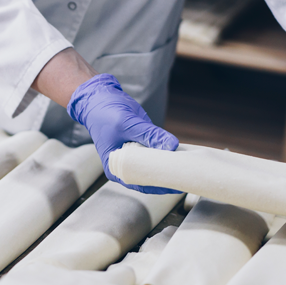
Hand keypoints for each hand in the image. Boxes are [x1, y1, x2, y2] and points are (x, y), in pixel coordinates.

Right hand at [68, 74, 179, 193]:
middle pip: (149, 177)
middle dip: (167, 177)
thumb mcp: (129, 124)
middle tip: (186, 176)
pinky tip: (179, 153)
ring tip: (186, 166)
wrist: (99, 99)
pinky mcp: (142, 145)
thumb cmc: (106, 113)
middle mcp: (125, 166)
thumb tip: (173, 145)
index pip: (141, 184)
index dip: (160, 186)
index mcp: (116, 169)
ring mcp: (134, 156)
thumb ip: (151, 135)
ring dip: (168, 165)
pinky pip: (156, 153)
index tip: (177, 184)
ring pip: (154, 165)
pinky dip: (166, 153)